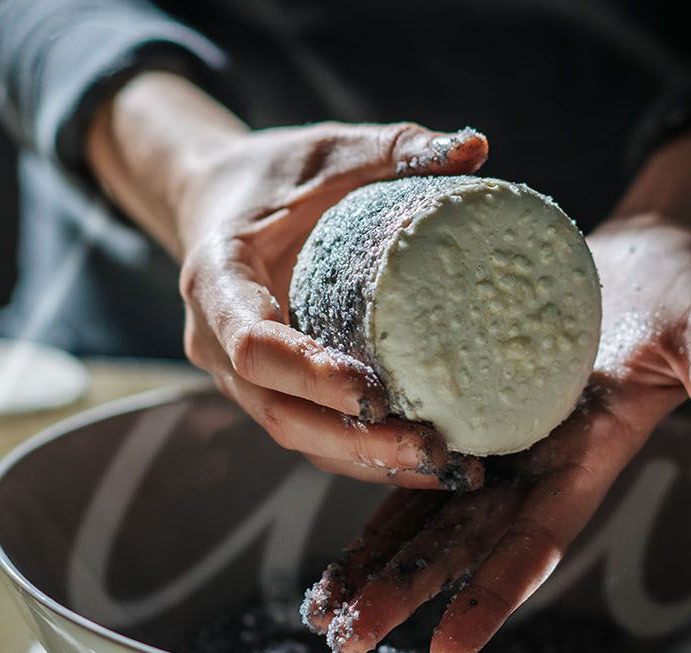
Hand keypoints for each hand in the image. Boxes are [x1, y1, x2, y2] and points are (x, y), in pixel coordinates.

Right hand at [87, 72, 489, 488]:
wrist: (216, 198)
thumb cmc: (274, 172)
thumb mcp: (326, 148)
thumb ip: (392, 147)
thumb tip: (475, 148)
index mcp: (216, 280)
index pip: (251, 345)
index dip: (309, 374)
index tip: (372, 392)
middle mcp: (216, 343)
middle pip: (280, 413)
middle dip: (354, 441)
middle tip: (432, 447)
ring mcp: (239, 379)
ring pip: (299, 438)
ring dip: (368, 461)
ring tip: (447, 467)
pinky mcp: (270, 393)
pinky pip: (315, 436)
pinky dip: (367, 455)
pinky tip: (431, 463)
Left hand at [300, 121, 690, 652]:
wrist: (650, 251)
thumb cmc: (688, 295)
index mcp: (588, 457)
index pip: (534, 540)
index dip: (492, 592)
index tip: (447, 645)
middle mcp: (536, 461)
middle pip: (463, 539)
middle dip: (406, 590)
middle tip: (347, 637)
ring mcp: (502, 435)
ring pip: (429, 508)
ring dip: (378, 558)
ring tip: (323, 610)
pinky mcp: (471, 399)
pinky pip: (414, 451)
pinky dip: (374, 485)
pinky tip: (335, 517)